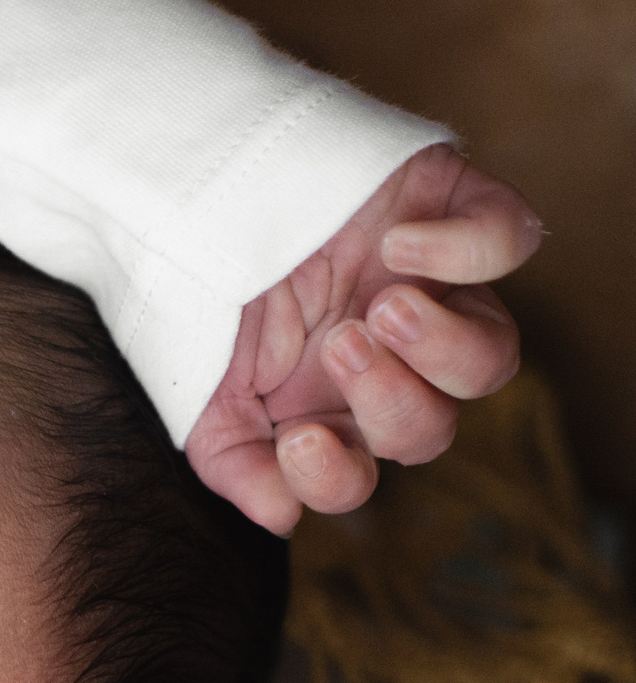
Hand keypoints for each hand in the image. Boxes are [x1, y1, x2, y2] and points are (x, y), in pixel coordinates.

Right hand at [186, 144, 539, 534]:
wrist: (172, 168)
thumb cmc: (179, 277)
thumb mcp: (188, 380)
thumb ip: (228, 456)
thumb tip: (281, 515)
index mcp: (316, 402)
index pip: (358, 471)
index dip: (341, 478)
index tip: (300, 440)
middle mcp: (380, 357)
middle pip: (431, 426)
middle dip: (392, 402)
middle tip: (339, 346)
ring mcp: (423, 286)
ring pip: (493, 355)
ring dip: (443, 346)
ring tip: (384, 307)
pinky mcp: (446, 207)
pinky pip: (510, 243)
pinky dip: (469, 252)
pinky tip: (401, 243)